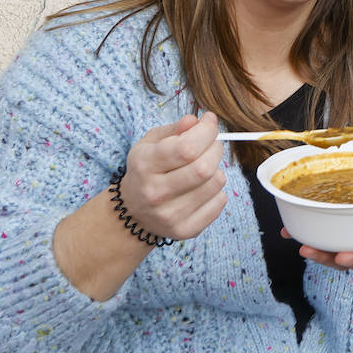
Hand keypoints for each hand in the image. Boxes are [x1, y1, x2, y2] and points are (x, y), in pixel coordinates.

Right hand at [119, 111, 226, 240]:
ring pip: (216, 183)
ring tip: (204, 167)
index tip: (209, 122)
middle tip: (210, 144)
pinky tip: (202, 188)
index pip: (187, 148)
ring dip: (217, 169)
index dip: (206, 131)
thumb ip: (175, 129)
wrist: (132, 212)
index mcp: (144, 165)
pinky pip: (219, 203)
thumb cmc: (147, 170)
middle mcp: (155, 192)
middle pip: (204, 168)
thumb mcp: (151, 143)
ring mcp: (169, 215)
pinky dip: (217, 190)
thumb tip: (197, 121)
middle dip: (215, 149)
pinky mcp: (184, 230)